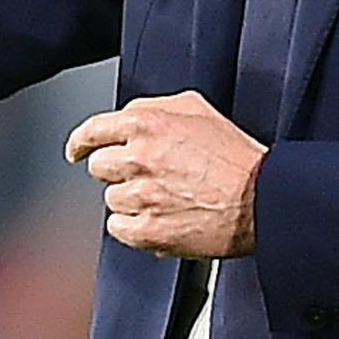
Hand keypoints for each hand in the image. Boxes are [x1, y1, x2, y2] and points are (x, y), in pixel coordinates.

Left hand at [65, 90, 265, 257]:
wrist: (262, 199)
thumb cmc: (236, 156)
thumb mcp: (198, 110)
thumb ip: (155, 108)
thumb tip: (127, 116)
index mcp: (146, 124)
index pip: (93, 130)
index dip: (80, 142)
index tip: (77, 151)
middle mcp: (139, 158)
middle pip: (99, 167)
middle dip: (117, 172)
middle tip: (145, 177)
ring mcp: (142, 196)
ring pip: (111, 200)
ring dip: (131, 200)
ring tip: (165, 199)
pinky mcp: (148, 230)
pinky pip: (119, 229)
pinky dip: (133, 227)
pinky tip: (158, 219)